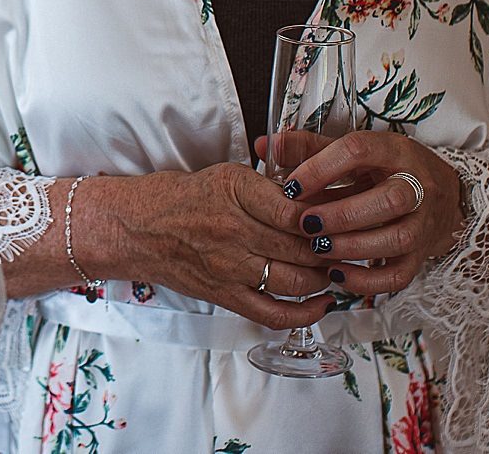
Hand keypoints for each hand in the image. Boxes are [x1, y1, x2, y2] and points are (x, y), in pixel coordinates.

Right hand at [92, 164, 336, 329]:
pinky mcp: (225, 295)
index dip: (328, 216)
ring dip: (324, 276)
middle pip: (303, 246)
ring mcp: (230, 267)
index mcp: (235, 190)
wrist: (135, 228)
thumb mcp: (226, 175)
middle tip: (353, 243)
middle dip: (333, 247)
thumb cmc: (179, 198)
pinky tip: (323, 302)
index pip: (298, 209)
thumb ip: (269, 188)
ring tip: (337, 267)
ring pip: (296, 280)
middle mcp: (234, 230)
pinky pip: (274, 312)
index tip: (344, 214)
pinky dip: (305, 312)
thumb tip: (317, 199)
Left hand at [280, 130, 464, 296]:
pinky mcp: (421, 254)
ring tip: (318, 249)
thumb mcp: (352, 150)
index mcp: (393, 150)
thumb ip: (308, 148)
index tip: (290, 186)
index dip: (320, 168)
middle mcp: (416, 185)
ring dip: (352, 247)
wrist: (441, 195)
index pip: (358, 151)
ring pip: (396, 238)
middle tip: (305, 223)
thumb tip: (265, 146)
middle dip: (341, 215)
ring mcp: (423, 222)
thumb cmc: (387, 169)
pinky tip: (336, 274)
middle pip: (388, 200)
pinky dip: (366, 280)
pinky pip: (399, 274)